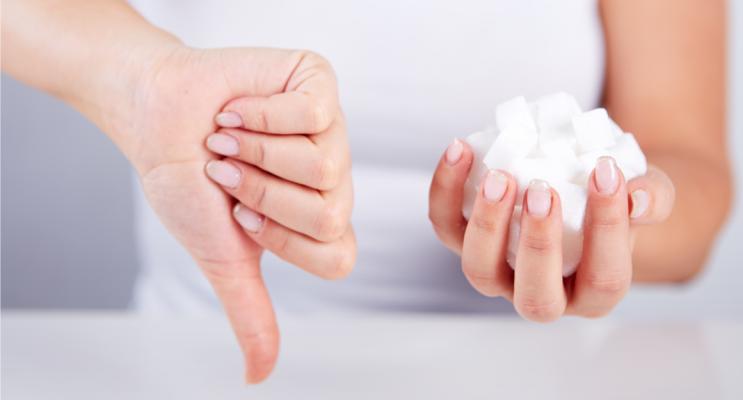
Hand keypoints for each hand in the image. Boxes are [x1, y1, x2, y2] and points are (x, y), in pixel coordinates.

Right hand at [112, 46, 353, 381]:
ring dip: (254, 154)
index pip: (337, 256)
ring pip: (324, 163)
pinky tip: (238, 109)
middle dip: (260, 194)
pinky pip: (312, 114)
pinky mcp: (319, 84)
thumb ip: (250, 310)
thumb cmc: (188, 181)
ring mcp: (332, 129)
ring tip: (230, 137)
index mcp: (319, 219)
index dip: (282, 239)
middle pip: (329, 211)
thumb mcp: (221, 255)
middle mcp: (334, 177)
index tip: (240, 217)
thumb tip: (258, 378)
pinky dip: (258, 115)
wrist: (154, 116)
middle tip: (230, 171)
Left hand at [428, 140, 673, 320]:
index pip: (604, 277)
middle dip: (538, 244)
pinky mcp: (465, 241)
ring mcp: (499, 273)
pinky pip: (446, 225)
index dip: (607, 228)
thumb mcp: (649, 193)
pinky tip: (461, 149)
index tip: (606, 170)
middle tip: (542, 188)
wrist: (582, 186)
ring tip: (499, 175)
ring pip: (479, 270)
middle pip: (535, 296)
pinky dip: (447, 189)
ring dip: (486, 224)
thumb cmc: (620, 197)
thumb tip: (639, 197)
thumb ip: (653, 197)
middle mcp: (543, 294)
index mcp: (595, 292)